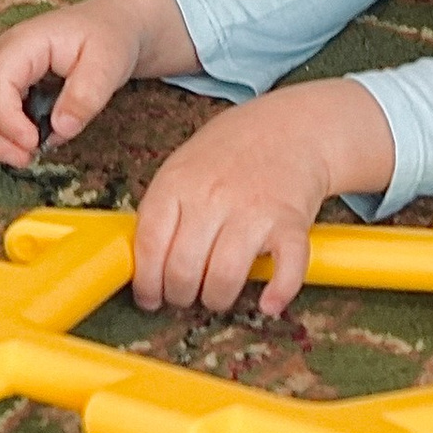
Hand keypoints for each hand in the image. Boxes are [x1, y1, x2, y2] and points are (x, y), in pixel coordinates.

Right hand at [0, 0, 194, 166]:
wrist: (112, 25)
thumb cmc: (109, 38)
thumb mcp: (109, 63)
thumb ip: (86, 95)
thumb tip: (59, 129)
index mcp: (23, 43)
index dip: (7, 121)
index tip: (34, 144)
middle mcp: (1, 53)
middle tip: (24, 159)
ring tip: (24, 156)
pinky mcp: (4, 83)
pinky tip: (27, 144)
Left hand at [130, 78, 394, 314]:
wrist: (290, 128)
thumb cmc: (230, 152)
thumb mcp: (182, 167)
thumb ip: (163, 209)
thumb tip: (141, 261)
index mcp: (177, 183)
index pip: (150, 244)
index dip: (146, 282)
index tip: (149, 298)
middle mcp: (212, 197)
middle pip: (183, 268)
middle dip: (179, 296)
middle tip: (183, 299)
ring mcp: (253, 210)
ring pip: (224, 276)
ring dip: (217, 299)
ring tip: (216, 297)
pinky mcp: (291, 223)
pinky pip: (286, 268)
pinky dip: (278, 293)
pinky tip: (268, 304)